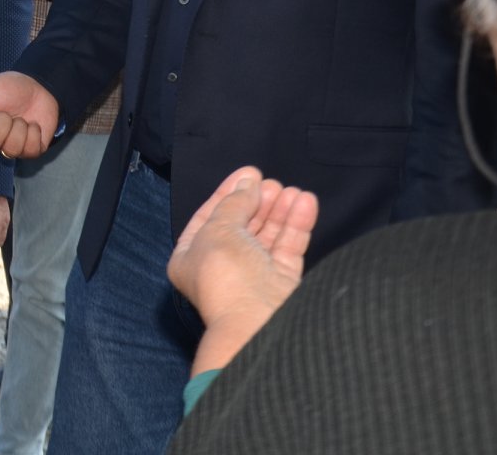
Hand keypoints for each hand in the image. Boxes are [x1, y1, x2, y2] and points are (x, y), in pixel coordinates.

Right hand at [0, 71, 59, 157]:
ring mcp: (12, 147)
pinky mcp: (31, 150)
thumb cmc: (9, 88)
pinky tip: (33, 125)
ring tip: (22, 119)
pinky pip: (31, 150)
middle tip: (7, 112)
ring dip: (19, 128)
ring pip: (11, 149)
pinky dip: (34, 133)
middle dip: (3, 122)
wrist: (38, 87)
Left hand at [167, 166, 318, 373]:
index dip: (228, 192)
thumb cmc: (226, 275)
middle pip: (241, 225)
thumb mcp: (219, 229)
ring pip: (267, 236)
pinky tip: (305, 202)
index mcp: (191, 258)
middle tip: (272, 182)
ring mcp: (253, 276)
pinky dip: (296, 225)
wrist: (257, 323)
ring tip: (292, 190)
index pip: (209, 217)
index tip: (248, 173)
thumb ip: (234, 202)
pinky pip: (288, 248)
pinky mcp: (281, 282)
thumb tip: (248, 183)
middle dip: (257, 201)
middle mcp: (221, 267)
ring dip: (279, 210)